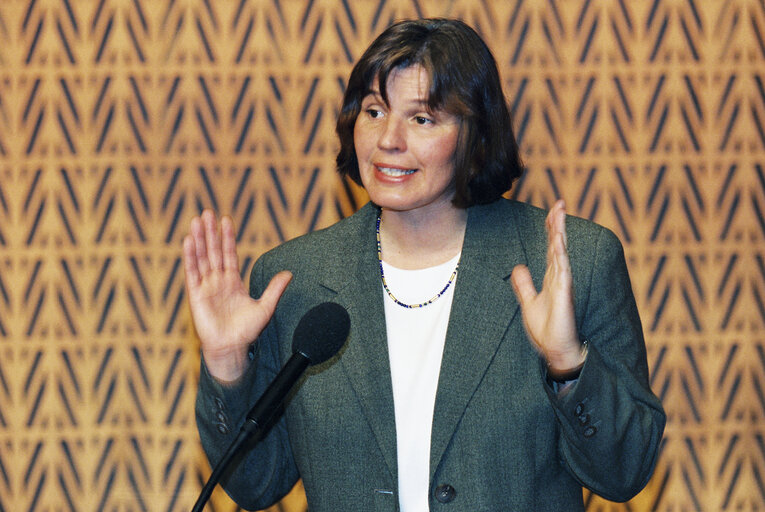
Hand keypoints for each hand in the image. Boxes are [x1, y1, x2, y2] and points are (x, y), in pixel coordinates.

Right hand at [183, 210, 291, 382]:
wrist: (231, 348)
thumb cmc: (246, 331)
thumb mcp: (265, 307)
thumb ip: (274, 289)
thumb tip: (289, 274)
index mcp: (233, 282)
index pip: (229, 253)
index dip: (227, 237)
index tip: (226, 220)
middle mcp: (218, 281)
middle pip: (213, 251)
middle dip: (210, 232)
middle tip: (207, 212)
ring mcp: (206, 286)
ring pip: (201, 258)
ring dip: (199, 239)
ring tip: (196, 220)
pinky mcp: (195, 295)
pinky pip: (192, 272)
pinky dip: (190, 257)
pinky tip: (188, 242)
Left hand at [510, 200, 584, 372]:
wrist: (556, 350)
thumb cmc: (547, 330)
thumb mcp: (529, 303)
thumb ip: (524, 285)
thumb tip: (518, 267)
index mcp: (551, 278)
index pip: (551, 248)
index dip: (551, 230)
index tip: (551, 212)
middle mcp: (559, 277)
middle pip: (558, 245)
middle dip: (558, 224)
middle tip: (559, 203)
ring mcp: (563, 283)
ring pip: (561, 252)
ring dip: (560, 232)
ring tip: (559, 212)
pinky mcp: (564, 292)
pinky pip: (562, 268)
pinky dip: (560, 253)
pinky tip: (558, 240)